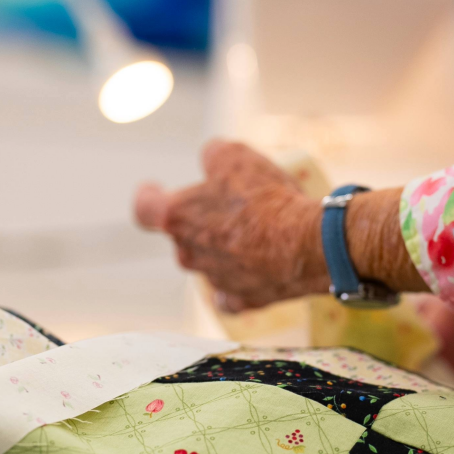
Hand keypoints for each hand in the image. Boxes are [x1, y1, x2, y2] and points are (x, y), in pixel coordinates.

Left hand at [134, 140, 327, 311]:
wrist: (308, 245)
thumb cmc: (267, 199)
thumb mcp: (236, 156)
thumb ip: (213, 154)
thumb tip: (211, 157)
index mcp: (177, 217)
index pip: (144, 209)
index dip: (148, 196)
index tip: (154, 190)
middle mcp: (188, 253)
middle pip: (183, 235)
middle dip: (202, 220)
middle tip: (233, 205)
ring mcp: (213, 280)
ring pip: (210, 262)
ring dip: (225, 247)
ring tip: (259, 230)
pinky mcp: (241, 300)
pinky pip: (231, 292)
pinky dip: (241, 279)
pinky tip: (258, 268)